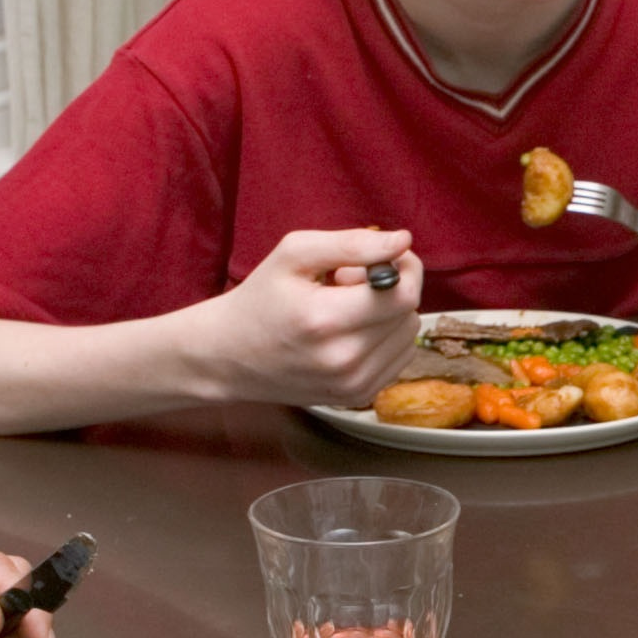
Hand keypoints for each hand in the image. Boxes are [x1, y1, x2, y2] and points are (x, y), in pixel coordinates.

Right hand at [174, 227, 425, 406]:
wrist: (229, 356)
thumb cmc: (261, 299)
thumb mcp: (294, 254)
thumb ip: (352, 243)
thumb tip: (403, 241)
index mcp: (324, 320)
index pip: (402, 293)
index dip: (402, 267)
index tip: (379, 258)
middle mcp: (343, 359)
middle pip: (408, 312)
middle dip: (390, 287)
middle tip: (349, 283)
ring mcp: (352, 384)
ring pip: (408, 334)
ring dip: (388, 314)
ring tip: (346, 309)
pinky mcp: (357, 397)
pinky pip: (400, 357)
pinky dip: (385, 338)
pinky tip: (351, 331)